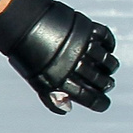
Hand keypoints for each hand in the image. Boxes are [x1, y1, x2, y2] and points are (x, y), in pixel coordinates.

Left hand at [0, 0, 116, 114]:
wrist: (22, 23)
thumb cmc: (27, 55)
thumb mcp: (36, 79)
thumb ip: (51, 96)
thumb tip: (68, 108)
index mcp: (59, 78)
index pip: (87, 96)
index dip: (99, 103)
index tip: (103, 104)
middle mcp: (72, 62)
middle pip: (100, 80)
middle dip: (106, 85)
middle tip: (107, 84)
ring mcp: (81, 44)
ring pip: (107, 61)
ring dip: (110, 66)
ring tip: (108, 68)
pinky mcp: (85, 27)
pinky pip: (105, 37)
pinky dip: (110, 43)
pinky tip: (107, 49)